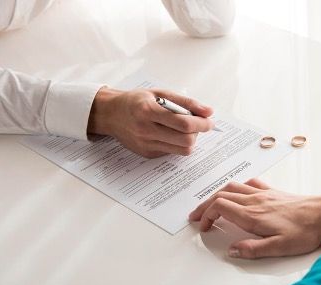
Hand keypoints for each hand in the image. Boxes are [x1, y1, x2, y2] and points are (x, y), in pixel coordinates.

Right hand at [88, 87, 213, 157]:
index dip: (201, 124)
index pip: (184, 123)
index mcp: (149, 111)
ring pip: (181, 150)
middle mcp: (146, 130)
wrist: (110, 114)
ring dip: (189, 140)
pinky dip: (177, 144)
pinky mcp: (147, 154)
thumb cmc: (136, 101)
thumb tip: (208, 111)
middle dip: (197, 133)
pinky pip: (172, 152)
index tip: (209, 121)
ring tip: (184, 129)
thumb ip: (186, 102)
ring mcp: (146, 145)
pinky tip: (170, 133)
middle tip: (197, 124)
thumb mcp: (160, 94)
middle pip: (185, 140)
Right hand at [189, 179, 320, 258]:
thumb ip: (253, 249)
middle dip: (204, 205)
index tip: (203, 226)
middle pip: (220, 195)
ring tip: (209, 204)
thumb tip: (232, 250)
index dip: (206, 215)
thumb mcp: (279, 247)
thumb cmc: (304, 230)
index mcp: (252, 214)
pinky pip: (248, 183)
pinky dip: (236, 187)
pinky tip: (238, 192)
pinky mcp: (271, 191)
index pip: (219, 207)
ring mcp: (262, 193)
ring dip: (216, 194)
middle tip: (196, 216)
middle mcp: (254, 200)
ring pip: (231, 187)